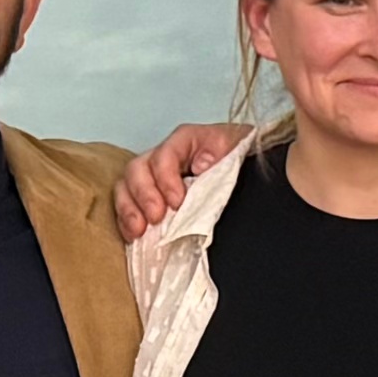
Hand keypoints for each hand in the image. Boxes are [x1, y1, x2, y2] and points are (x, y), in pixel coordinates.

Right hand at [110, 120, 249, 237]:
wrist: (251, 176)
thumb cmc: (246, 162)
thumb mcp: (241, 150)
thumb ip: (223, 153)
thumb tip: (201, 165)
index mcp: (187, 141)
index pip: (165, 154)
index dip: (166, 178)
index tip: (177, 202)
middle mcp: (165, 157)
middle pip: (138, 168)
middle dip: (144, 195)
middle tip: (156, 217)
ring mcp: (154, 178)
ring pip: (127, 186)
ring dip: (129, 209)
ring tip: (138, 231)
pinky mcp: (151, 199)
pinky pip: (128, 206)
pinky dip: (127, 221)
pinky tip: (134, 235)